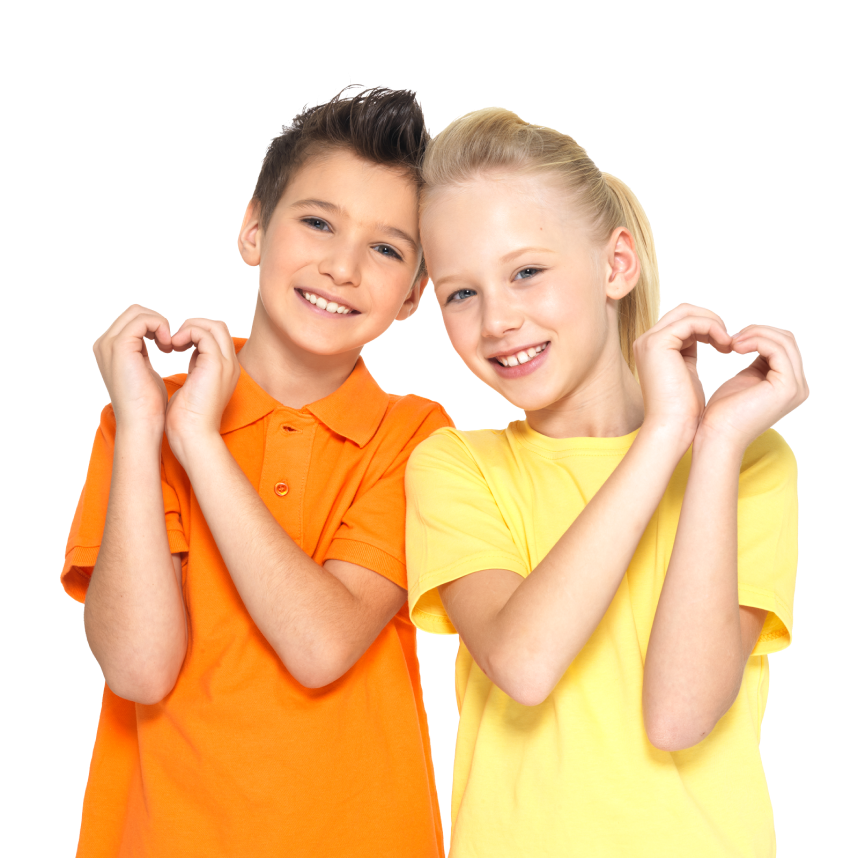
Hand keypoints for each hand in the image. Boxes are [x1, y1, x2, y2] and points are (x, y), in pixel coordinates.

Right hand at [92, 305, 173, 432]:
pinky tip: (169, 344)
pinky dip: (160, 326)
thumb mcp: (144, 370)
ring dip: (160, 324)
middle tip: (172, 342)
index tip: (170, 343)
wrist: (142, 423)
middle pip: (133, 312)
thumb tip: (156, 340)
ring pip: (138, 312)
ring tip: (170, 344)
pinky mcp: (120, 346)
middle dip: (158, 322)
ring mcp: (109, 343)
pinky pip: (142, 320)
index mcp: (110, 349)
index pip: (132, 320)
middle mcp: (105, 343)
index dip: (154, 326)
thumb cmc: (147, 404)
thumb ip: (144, 352)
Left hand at [164, 318, 240, 466]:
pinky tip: (174, 346)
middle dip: (193, 325)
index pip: (216, 337)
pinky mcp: (215, 364)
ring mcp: (225, 363)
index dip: (196, 333)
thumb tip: (188, 353)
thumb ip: (195, 368)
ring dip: (189, 327)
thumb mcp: (194, 386)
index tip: (176, 344)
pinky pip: (203, 333)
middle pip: (218, 327)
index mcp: (225, 370)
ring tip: (173, 342)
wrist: (193, 435)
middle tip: (175, 339)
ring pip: (212, 325)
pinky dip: (186, 333)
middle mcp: (230, 364)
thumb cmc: (188, 419)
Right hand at [633, 304, 733, 450]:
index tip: (725, 344)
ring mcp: (649, 341)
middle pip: (683, 312)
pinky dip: (711, 328)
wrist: (672, 427)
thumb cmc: (682, 410)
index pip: (681, 322)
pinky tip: (724, 344)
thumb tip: (708, 339)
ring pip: (687, 312)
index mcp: (652, 348)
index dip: (706, 327)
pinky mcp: (658, 343)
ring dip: (713, 323)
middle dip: (710, 321)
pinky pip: (691, 322)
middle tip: (729, 340)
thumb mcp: (687, 373)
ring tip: (728, 343)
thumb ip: (689, 353)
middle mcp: (646, 341)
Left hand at [699, 324, 808, 449]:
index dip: (760, 336)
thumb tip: (757, 340)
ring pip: (784, 342)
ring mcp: (796, 387)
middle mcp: (798, 386)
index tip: (734, 339)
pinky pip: (777, 350)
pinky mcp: (787, 387)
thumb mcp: (746, 379)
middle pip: (787, 341)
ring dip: (756, 334)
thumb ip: (759, 362)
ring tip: (733, 342)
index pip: (784, 346)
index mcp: (789, 384)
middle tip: (733, 337)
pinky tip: (736, 347)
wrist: (717, 435)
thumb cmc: (724, 412)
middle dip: (759, 332)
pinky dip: (756, 341)